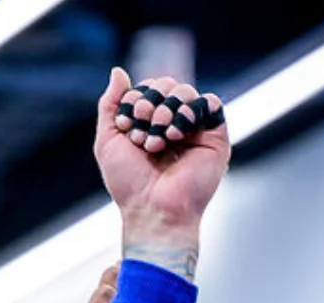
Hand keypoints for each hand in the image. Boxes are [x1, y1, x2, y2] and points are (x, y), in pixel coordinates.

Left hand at [94, 67, 229, 258]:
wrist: (152, 209)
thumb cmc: (129, 184)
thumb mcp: (108, 141)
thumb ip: (110, 105)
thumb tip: (118, 71)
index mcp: (151, 124)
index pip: (147, 89)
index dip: (136, 98)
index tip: (126, 125)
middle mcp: (174, 124)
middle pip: (168, 84)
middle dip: (150, 101)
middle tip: (141, 127)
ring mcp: (196, 130)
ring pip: (186, 91)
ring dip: (167, 109)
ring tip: (157, 139)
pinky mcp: (215, 136)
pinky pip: (209, 103)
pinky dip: (189, 111)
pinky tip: (175, 133)